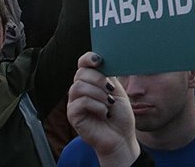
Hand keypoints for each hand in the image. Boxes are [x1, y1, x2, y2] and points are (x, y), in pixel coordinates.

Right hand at [67, 52, 139, 166]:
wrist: (121, 136)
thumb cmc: (120, 114)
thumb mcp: (117, 90)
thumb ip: (108, 76)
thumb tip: (103, 60)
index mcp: (91, 81)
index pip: (83, 63)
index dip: (88, 58)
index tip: (99, 60)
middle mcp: (80, 90)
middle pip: (80, 73)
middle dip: (99, 79)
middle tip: (111, 90)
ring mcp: (75, 102)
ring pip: (78, 87)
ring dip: (98, 93)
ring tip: (109, 102)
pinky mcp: (73, 115)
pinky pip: (80, 103)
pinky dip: (96, 105)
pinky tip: (104, 112)